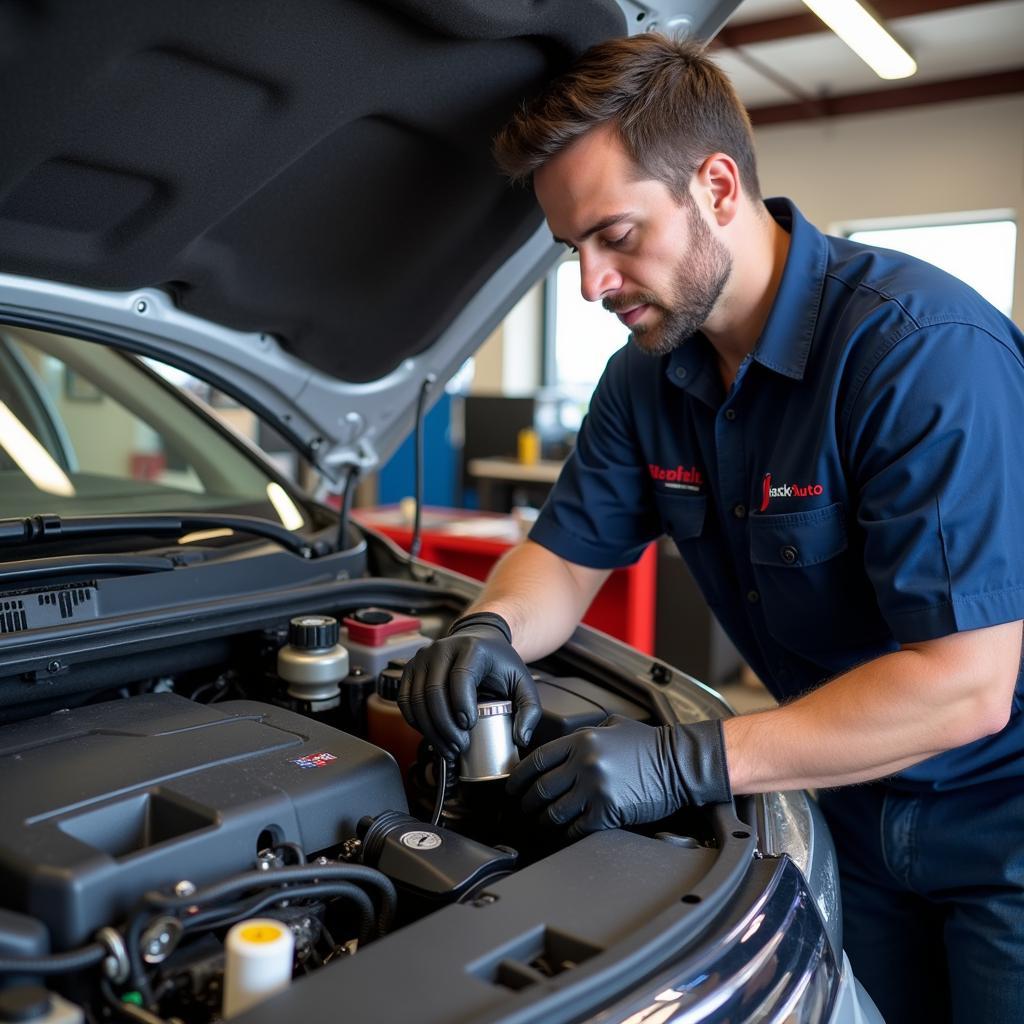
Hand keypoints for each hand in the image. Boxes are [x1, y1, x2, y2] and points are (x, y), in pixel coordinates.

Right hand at [398, 612, 540, 758]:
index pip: (460, 676)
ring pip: (417, 699)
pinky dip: (415, 721)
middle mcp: (442, 649)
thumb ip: (529, 709)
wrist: (479, 639)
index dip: (462, 704)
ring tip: (448, 747)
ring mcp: (423, 658)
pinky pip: (405, 700)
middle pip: (434, 691)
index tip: (469, 726)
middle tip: (459, 746)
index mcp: (471, 648)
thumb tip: (520, 737)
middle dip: (445, 726)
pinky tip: (430, 734)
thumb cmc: (498, 661)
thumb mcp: (522, 681)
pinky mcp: (410, 669)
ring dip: (430, 729)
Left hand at [506, 715, 730, 838]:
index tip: (513, 787)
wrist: (679, 764)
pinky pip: (575, 828)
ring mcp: (594, 789)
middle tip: (521, 810)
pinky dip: (566, 833)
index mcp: (581, 741)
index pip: (536, 760)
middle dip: (526, 803)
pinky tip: (564, 834)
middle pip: (541, 789)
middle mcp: (583, 763)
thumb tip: (564, 747)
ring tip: (539, 825)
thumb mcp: (614, 726)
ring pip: (554, 812)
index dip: (519, 777)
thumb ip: (586, 734)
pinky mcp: (607, 812)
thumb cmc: (650, 745)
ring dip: (543, 821)